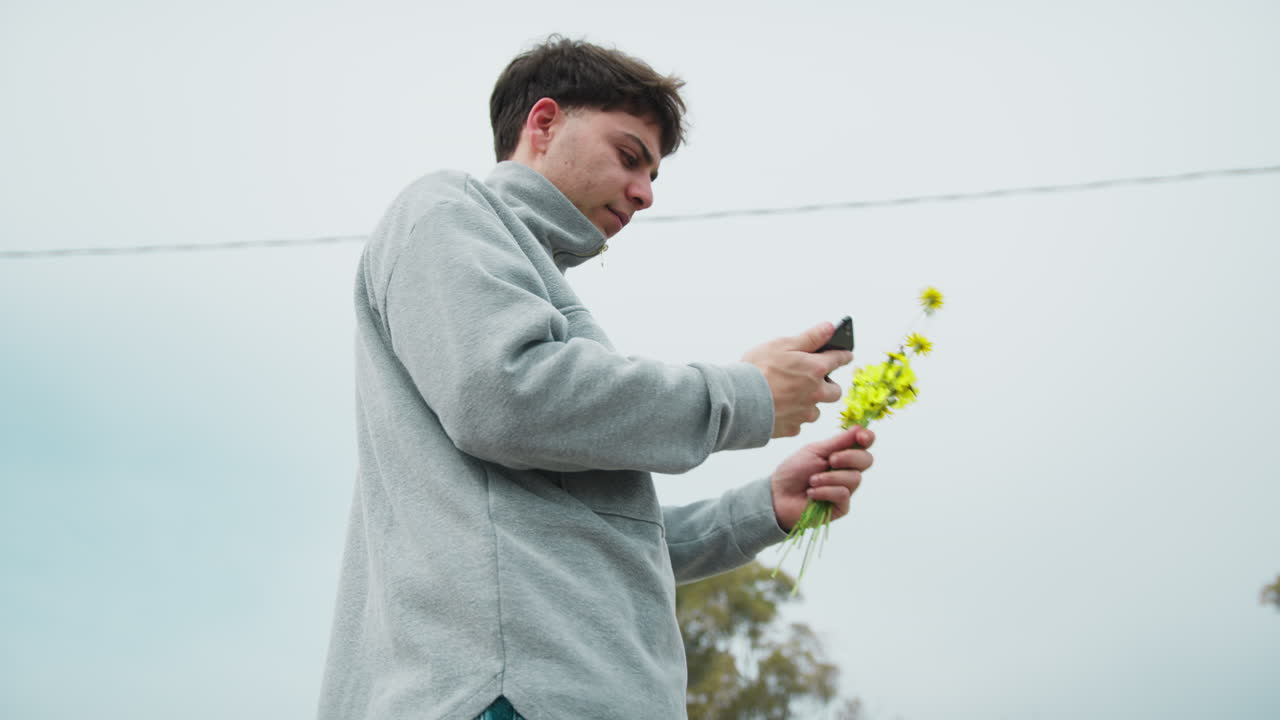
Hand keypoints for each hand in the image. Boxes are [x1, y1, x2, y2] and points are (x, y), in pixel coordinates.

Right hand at [742, 322, 853, 437]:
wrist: (736, 400)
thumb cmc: (756, 370)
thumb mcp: (782, 345)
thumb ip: (809, 338)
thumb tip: (830, 327)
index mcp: (815, 369)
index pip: (839, 359)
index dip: (843, 356)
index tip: (846, 355)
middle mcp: (815, 392)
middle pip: (835, 392)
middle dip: (828, 386)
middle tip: (812, 380)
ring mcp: (804, 413)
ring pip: (815, 410)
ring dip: (808, 403)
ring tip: (788, 396)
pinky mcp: (792, 428)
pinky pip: (798, 423)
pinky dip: (792, 416)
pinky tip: (778, 409)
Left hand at [770, 427, 875, 531]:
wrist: (778, 496)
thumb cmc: (794, 471)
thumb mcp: (814, 451)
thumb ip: (838, 441)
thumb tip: (860, 428)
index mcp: (841, 454)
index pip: (864, 445)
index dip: (867, 438)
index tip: (861, 437)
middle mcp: (847, 470)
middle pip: (867, 460)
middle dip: (849, 457)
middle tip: (831, 460)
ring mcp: (846, 488)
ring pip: (855, 478)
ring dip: (830, 477)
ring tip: (812, 481)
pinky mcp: (842, 506)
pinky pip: (843, 494)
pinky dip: (825, 491)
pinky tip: (811, 493)